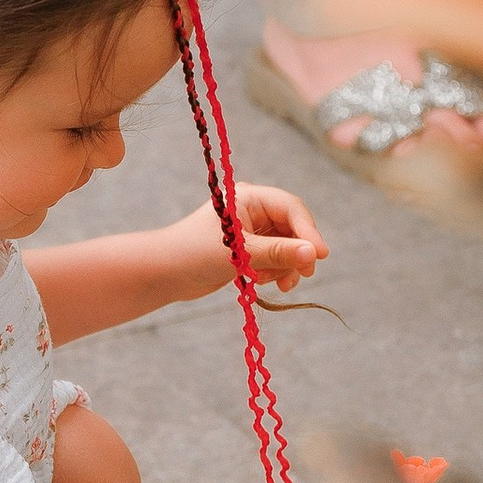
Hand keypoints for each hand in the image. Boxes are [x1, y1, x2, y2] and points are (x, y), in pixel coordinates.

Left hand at [162, 182, 328, 301]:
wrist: (162, 274)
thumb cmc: (193, 255)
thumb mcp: (239, 254)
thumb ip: (278, 253)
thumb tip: (314, 254)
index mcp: (248, 197)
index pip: (291, 208)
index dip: (308, 232)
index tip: (320, 256)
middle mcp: (252, 209)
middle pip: (292, 228)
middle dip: (298, 252)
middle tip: (303, 275)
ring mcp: (250, 230)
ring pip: (286, 246)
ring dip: (285, 266)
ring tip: (277, 285)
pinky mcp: (247, 250)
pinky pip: (273, 259)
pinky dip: (274, 272)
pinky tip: (261, 283)